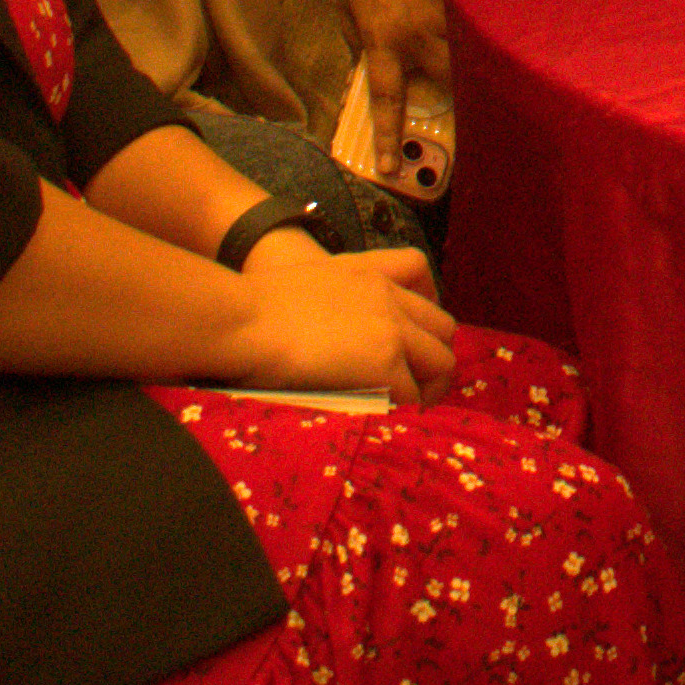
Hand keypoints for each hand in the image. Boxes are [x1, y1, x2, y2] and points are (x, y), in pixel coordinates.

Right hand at [231, 234, 458, 403]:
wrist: (243, 319)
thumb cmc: (252, 307)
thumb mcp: (304, 280)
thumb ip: (334, 297)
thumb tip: (335, 332)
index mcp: (367, 270)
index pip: (419, 271)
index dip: (420, 306)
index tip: (410, 334)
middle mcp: (388, 296)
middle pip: (441, 325)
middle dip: (434, 354)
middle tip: (417, 382)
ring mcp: (391, 330)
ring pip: (441, 361)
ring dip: (430, 385)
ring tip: (411, 405)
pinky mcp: (384, 363)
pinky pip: (412, 392)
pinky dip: (404, 406)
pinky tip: (386, 414)